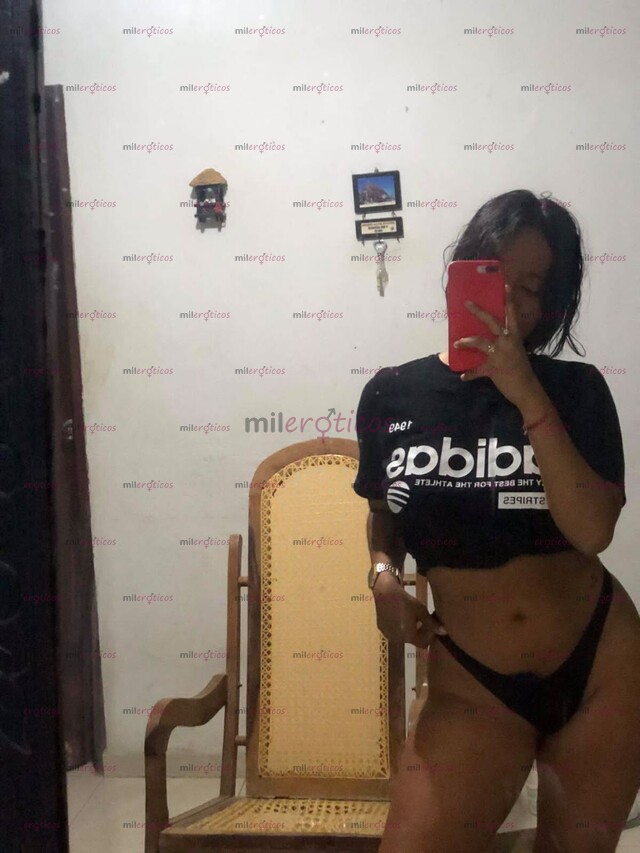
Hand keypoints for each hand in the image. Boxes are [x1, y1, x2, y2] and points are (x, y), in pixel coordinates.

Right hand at [375, 580, 446, 646]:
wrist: (385, 592)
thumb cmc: (405, 602)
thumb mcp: (421, 611)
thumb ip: (432, 624)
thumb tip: (444, 632)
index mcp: (408, 636)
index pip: (423, 644)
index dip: (428, 636)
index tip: (430, 626)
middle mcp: (398, 639)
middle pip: (413, 640)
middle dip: (419, 632)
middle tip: (422, 620)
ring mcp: (388, 634)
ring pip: (403, 635)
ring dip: (408, 630)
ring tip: (411, 617)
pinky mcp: (381, 627)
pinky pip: (393, 631)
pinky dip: (398, 626)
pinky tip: (400, 615)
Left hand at [453, 284, 540, 408]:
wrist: (527, 390)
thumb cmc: (521, 370)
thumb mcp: (515, 353)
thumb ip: (504, 345)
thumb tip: (489, 342)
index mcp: (515, 337)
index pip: (512, 315)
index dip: (509, 300)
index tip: (506, 285)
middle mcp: (508, 342)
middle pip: (492, 322)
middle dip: (478, 312)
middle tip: (467, 303)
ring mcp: (500, 354)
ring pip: (480, 342)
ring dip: (467, 342)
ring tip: (457, 343)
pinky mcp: (493, 368)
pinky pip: (477, 370)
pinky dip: (469, 374)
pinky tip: (462, 376)